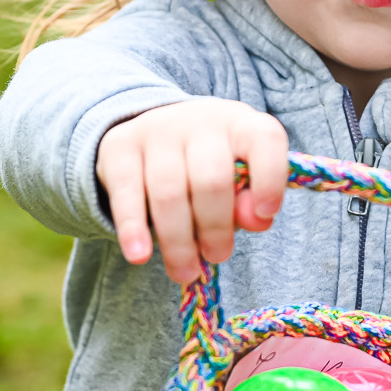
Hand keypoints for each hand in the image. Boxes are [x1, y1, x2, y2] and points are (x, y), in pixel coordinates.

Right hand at [95, 99, 289, 282]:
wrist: (155, 133)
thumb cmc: (210, 165)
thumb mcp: (239, 180)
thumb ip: (251, 201)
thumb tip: (259, 220)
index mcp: (241, 124)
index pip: (266, 140)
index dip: (270, 179)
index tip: (265, 215)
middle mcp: (201, 120)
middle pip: (212, 179)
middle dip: (216, 228)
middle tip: (217, 256)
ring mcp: (158, 128)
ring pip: (169, 192)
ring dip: (178, 241)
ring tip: (185, 271)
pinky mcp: (120, 145)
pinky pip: (126, 192)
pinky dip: (133, 227)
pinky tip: (139, 255)